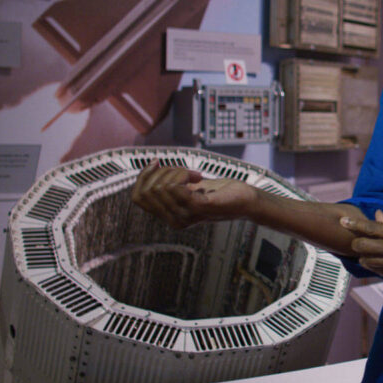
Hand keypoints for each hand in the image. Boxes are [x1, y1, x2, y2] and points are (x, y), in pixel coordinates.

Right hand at [130, 161, 253, 228]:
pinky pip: (175, 187)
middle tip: (182, 170)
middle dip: (161, 172)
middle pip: (147, 190)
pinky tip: (197, 176)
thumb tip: (150, 170)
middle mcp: (174, 220)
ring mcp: (186, 216)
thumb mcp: (188, 188)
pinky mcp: (199, 208)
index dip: (142, 176)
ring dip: (175, 171)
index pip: (137, 197)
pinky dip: (183, 174)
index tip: (157, 162)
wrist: (245, 200)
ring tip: (192, 174)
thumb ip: (169, 185)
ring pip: (160, 187)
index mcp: (168, 216)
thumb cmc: (219, 192)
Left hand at [341, 210, 382, 295]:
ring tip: (369, 254)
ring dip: (365, 257)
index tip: (343, 221)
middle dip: (357, 242)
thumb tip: (378, 215)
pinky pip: (378, 272)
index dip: (354, 224)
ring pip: (367, 260)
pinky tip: (379, 264)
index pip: (371, 227)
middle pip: (362, 244)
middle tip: (358, 241)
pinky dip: (375, 267)